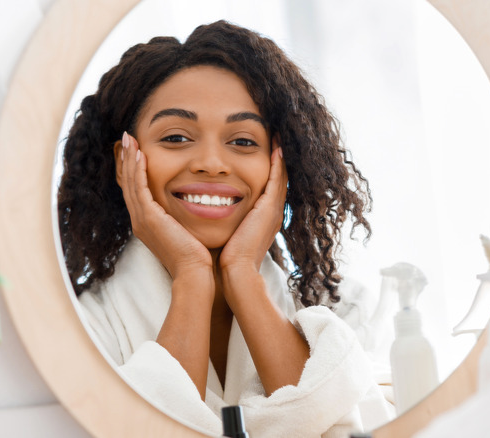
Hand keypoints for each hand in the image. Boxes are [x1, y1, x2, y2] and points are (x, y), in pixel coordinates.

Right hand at [117, 132, 213, 281]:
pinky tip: (140, 154)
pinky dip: (138, 170)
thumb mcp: (186, 231)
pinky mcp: (149, 219)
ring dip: (130, 159)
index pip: (137, 191)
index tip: (137, 151)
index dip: (135, 170)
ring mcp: (142, 220)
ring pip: (131, 183)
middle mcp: (140, 221)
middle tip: (128, 139)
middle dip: (128, 160)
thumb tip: (197, 205)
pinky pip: (139, 189)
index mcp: (148, 224)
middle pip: (129, 184)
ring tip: (130, 139)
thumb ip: (184, 218)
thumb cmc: (198, 256)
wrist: (195, 272)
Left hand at [219, 139, 286, 275]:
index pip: (267, 188)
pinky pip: (277, 179)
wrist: (236, 272)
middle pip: (278, 179)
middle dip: (277, 159)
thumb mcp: (227, 236)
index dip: (268, 170)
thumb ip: (225, 223)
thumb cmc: (226, 259)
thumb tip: (209, 214)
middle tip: (276, 138)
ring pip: (280, 176)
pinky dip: (278, 162)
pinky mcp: (270, 208)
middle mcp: (272, 212)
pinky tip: (276, 145)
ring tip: (277, 135)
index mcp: (262, 219)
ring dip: (279, 155)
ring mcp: (273, 210)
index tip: (264, 152)